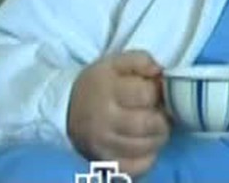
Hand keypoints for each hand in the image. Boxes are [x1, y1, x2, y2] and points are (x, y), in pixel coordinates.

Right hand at [67, 50, 170, 175]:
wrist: (65, 109)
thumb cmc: (99, 84)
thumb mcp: (116, 63)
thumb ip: (141, 60)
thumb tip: (159, 72)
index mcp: (106, 90)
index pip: (147, 94)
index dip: (159, 91)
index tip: (157, 92)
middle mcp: (102, 120)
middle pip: (149, 124)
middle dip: (163, 117)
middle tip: (161, 112)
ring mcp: (102, 144)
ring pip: (146, 147)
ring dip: (159, 137)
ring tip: (154, 127)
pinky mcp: (104, 162)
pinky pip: (136, 167)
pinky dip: (148, 157)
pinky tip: (145, 144)